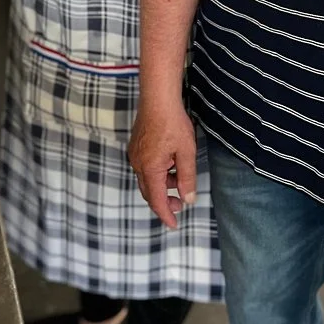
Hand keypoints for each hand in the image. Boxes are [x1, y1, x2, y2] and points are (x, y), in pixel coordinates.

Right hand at [128, 99, 196, 229]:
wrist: (158, 99)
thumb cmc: (173, 123)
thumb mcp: (186, 153)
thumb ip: (187, 178)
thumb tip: (188, 199)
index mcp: (150, 168)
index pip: (157, 200)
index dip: (166, 215)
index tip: (173, 225)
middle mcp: (138, 164)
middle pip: (149, 192)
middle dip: (164, 202)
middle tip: (179, 205)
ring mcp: (135, 155)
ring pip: (147, 179)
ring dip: (162, 185)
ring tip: (179, 180)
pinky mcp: (136, 147)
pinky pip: (145, 167)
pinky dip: (157, 173)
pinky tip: (170, 165)